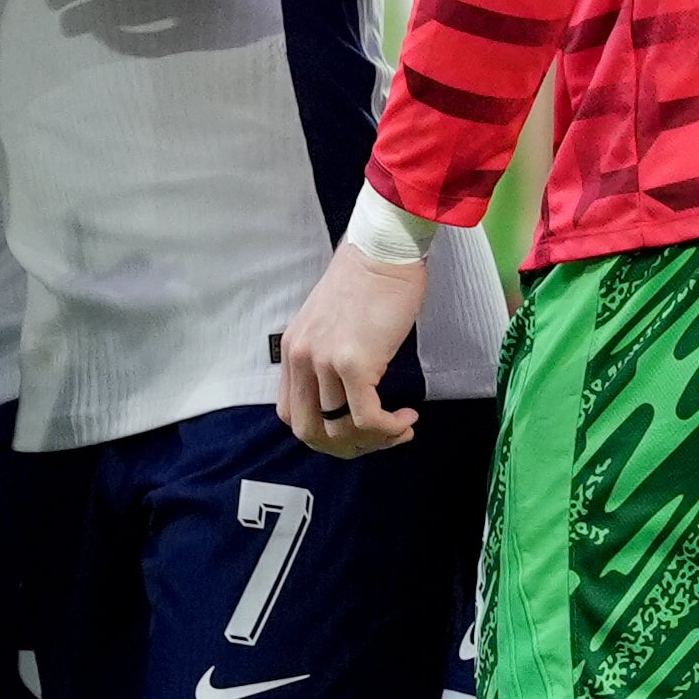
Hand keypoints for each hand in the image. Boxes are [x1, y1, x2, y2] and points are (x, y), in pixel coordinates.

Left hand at [279, 237, 425, 455]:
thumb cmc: (368, 283)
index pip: (292, 414)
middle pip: (309, 432)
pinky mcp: (354, 362)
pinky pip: (367, 418)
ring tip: (400, 426)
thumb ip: (328, 359)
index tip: (356, 431)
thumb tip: (348, 400)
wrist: (384, 251)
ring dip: (375, 439)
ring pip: (340, 430)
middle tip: (379, 439)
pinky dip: (389, 428)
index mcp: (293, 350)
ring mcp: (324, 361)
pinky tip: (407, 417)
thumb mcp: (332, 325)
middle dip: (347, 447)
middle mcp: (301, 358)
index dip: (324, 433)